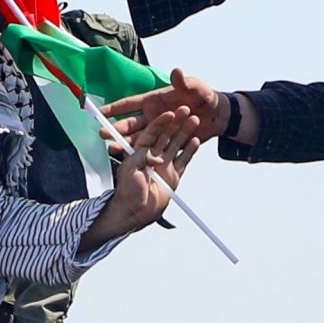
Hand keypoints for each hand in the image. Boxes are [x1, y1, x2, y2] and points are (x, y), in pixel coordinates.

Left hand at [81, 104, 200, 247]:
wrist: (135, 212)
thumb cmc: (128, 191)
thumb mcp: (130, 170)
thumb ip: (142, 158)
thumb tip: (157, 156)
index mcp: (139, 151)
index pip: (151, 132)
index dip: (160, 123)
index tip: (169, 113)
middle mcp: (152, 155)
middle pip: (166, 135)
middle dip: (176, 122)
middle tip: (186, 110)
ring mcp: (164, 164)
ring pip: (176, 144)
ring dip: (185, 132)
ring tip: (195, 120)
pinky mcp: (174, 174)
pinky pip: (184, 159)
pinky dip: (190, 150)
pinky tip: (196, 140)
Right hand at [109, 68, 231, 143]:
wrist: (220, 115)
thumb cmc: (205, 96)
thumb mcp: (196, 87)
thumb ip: (184, 82)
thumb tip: (176, 71)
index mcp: (153, 101)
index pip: (129, 104)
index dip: (113, 107)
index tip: (98, 111)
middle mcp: (152, 117)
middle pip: (129, 124)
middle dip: (115, 128)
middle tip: (103, 134)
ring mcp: (159, 131)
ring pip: (137, 139)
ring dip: (125, 144)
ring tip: (113, 149)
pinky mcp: (167, 143)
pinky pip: (153, 150)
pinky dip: (143, 155)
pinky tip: (134, 160)